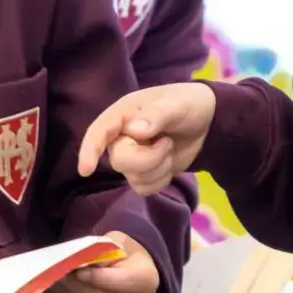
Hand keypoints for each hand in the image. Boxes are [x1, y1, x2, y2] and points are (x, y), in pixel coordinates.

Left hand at [53, 232, 159, 292]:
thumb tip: (84, 263)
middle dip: (79, 289)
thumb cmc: (122, 253)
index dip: (96, 277)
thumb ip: (102, 249)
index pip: (121, 282)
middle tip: (61, 276)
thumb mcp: (115, 241)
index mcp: (147, 277)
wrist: (130, 270)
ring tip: (61, 284)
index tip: (78, 270)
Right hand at [77, 83, 214, 194]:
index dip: (90, 150)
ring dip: (158, 168)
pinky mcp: (143, 173)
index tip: (86, 170)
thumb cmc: (188, 104)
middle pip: (119, 160)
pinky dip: (161, 180)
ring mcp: (132, 156)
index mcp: (124, 114)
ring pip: (132, 177)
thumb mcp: (177, 104)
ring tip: (170, 148)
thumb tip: (133, 130)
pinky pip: (144, 188)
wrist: (207, 123)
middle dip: (148, 159)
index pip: (99, 131)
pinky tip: (169, 164)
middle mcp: (122, 136)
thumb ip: (156, 115)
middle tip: (168, 143)